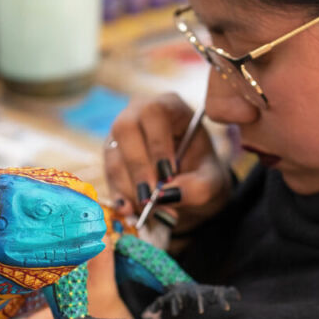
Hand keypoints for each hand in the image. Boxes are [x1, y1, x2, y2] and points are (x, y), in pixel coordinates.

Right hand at [105, 93, 231, 232]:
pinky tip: (130, 211)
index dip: (157, 143)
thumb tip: (165, 196)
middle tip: (151, 197)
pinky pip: (108, 175)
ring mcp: (121, 135)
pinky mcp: (111, 157)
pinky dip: (119, 195)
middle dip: (138, 166)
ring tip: (147, 209)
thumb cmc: (201, 174)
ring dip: (129, 185)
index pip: (154, 113)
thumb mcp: (210, 182)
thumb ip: (196, 188)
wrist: (188, 186)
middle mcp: (139, 114)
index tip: (169, 174)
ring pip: (114, 154)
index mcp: (170, 107)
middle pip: (125, 128)